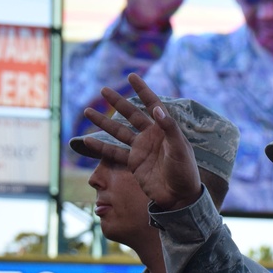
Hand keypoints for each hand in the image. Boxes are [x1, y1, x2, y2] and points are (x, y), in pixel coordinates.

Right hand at [83, 73, 202, 210]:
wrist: (179, 196)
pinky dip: (100, 148)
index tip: (131, 76)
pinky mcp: (134, 163)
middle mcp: (151, 136)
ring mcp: (141, 149)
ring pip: (119, 131)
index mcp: (165, 129)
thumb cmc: (185, 171)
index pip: (152, 104)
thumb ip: (169, 128)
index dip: (143, 90)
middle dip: (118, 102)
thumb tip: (156, 108)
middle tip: (104, 90)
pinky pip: (114, 153)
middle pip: (132, 114)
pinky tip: (86, 141)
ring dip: (104, 122)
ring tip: (88, 111)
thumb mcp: (180, 149)